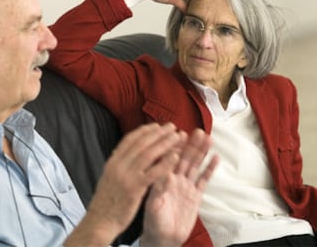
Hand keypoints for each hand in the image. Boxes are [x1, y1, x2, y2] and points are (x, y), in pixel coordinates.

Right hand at [64, 123, 184, 245]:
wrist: (100, 221)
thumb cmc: (107, 202)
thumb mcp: (109, 177)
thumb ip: (119, 164)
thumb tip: (129, 153)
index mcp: (113, 161)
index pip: (130, 139)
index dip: (145, 131)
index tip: (157, 126)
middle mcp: (118, 165)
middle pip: (141, 143)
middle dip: (158, 133)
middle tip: (171, 126)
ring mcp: (126, 176)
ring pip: (148, 154)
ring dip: (165, 143)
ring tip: (177, 137)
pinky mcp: (134, 188)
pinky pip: (153, 172)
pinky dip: (165, 163)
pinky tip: (175, 157)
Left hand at [140, 129, 218, 246]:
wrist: (163, 238)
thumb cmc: (154, 222)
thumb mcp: (153, 207)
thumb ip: (158, 191)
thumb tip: (164, 174)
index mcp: (162, 180)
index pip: (169, 159)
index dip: (174, 146)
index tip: (179, 134)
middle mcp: (174, 179)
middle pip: (184, 158)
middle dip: (191, 144)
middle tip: (198, 131)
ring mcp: (186, 186)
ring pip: (195, 165)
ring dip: (201, 152)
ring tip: (208, 138)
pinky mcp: (195, 195)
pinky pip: (204, 179)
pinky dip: (209, 169)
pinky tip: (215, 157)